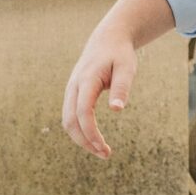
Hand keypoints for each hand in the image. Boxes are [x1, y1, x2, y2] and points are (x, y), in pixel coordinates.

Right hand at [61, 21, 139, 158]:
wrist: (107, 40)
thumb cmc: (120, 54)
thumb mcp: (127, 67)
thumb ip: (122, 88)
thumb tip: (117, 110)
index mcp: (87, 79)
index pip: (83, 112)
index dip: (91, 133)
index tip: (104, 148)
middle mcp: (74, 86)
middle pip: (70, 121)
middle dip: (85, 141)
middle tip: (106, 155)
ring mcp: (70, 90)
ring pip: (68, 120)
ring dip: (82, 139)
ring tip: (102, 151)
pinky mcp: (73, 94)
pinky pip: (71, 116)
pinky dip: (80, 130)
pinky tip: (94, 139)